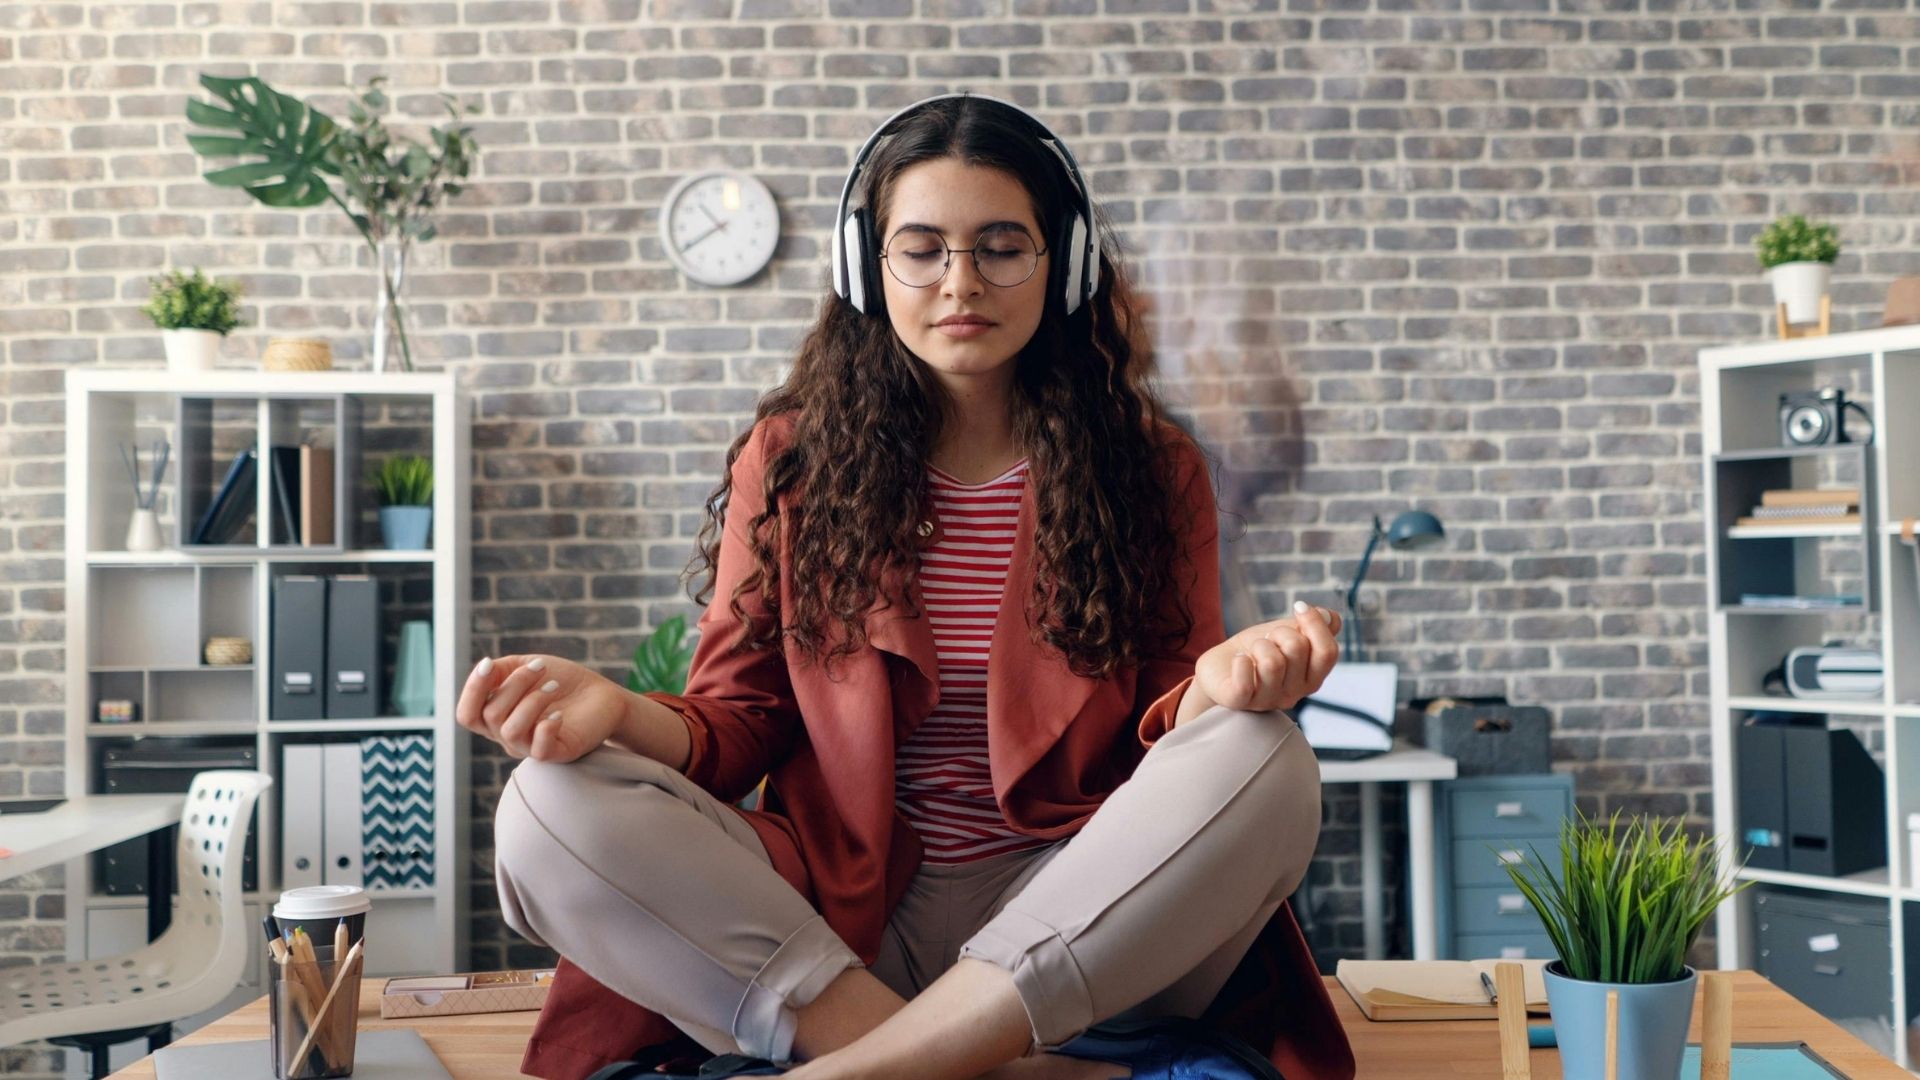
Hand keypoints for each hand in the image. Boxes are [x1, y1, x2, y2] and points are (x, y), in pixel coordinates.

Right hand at [455, 654, 632, 762]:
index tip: (490, 663)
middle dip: (514, 684)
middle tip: (541, 667)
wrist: (601, 694)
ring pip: (511, 731)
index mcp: (497, 717)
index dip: (472, 689)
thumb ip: (499, 671)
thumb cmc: (561, 680)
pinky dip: (547, 725)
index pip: (467, 715)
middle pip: (490, 716)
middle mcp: (508, 737)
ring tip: (554, 686)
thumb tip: (483, 672)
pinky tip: (560, 713)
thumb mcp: (525, 666)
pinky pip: (539, 750)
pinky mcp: (557, 754)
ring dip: (533, 700)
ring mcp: (531, 748)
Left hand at [1193, 601, 1341, 712]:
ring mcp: (1267, 700)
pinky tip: (1238, 660)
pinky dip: (1240, 661)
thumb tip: (1330, 617)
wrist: (1221, 666)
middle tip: (1267, 639)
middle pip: (1298, 648)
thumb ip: (1312, 626)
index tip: (1299, 606)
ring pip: (1272, 662)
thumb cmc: (1257, 650)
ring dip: (1259, 645)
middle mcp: (1294, 694)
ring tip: (1252, 652)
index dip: (1315, 623)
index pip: (1328, 652)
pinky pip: (1244, 681)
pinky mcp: (1239, 701)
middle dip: (1280, 632)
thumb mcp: (1287, 633)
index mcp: (1312, 678)